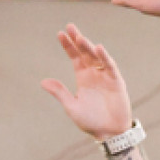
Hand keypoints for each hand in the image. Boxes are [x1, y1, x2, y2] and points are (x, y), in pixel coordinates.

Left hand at [41, 24, 134, 139]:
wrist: (109, 133)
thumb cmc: (90, 121)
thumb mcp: (72, 106)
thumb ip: (60, 93)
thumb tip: (43, 82)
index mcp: (83, 78)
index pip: (75, 58)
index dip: (68, 46)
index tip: (60, 34)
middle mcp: (94, 74)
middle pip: (85, 53)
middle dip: (77, 40)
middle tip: (70, 27)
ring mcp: (106, 76)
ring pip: (96, 57)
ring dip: (88, 47)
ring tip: (80, 37)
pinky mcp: (117, 82)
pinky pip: (110, 67)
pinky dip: (105, 58)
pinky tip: (98, 48)